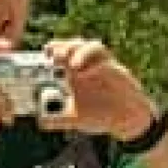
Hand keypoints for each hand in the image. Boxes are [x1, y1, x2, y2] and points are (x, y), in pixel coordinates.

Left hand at [40, 39, 156, 140]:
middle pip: (76, 44)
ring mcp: (105, 67)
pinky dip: (98, 66)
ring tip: (71, 65)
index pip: (63, 51)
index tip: (44, 53)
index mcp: (75, 72)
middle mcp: (89, 65)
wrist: (126, 121)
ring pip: (94, 47)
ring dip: (81, 51)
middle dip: (64, 46)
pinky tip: (86, 74)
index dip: (53, 48)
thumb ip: (57, 120)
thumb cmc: (99, 114)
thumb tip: (40, 122)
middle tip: (53, 56)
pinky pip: (109, 64)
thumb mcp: (74, 118)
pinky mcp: (119, 73)